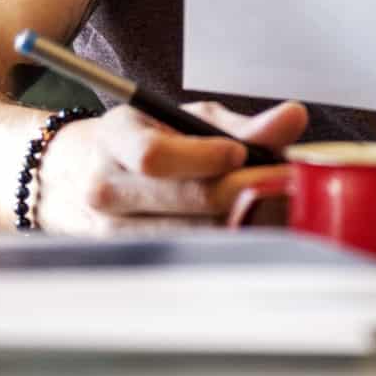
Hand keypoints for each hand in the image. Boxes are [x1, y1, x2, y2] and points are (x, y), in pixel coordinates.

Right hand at [34, 97, 307, 234]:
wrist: (82, 174)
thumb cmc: (147, 139)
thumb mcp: (188, 119)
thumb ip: (243, 125)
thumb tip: (294, 117)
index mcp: (116, 138)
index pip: (155, 155)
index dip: (203, 157)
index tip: (240, 153)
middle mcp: (105, 187)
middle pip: (181, 200)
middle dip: (240, 191)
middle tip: (282, 183)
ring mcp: (112, 229)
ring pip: (189, 233)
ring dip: (237, 220)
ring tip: (273, 205)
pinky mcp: (127, 258)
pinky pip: (184, 253)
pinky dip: (222, 242)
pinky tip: (247, 229)